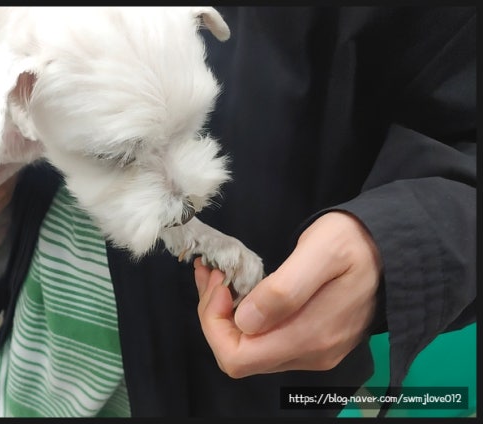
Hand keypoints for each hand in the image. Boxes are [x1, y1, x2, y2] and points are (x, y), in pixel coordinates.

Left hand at [193, 211, 380, 377]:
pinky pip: (265, 338)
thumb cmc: (354, 243)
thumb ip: (284, 291)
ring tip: (221, 276)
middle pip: (238, 355)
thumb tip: (246, 320)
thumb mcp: (319, 252)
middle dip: (216, 315)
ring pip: (249, 348)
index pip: (237, 357)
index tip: (221, 284)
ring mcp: (313, 352)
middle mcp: (310, 355)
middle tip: (215, 275)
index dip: (215, 323)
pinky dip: (245, 314)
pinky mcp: (314, 342)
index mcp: (309, 338)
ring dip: (227, 314)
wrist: (393, 248)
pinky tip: (241, 287)